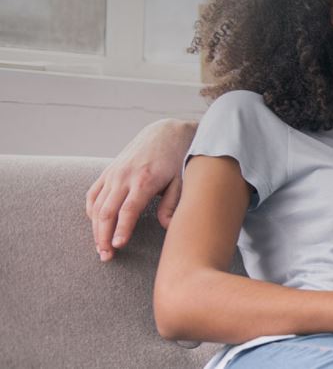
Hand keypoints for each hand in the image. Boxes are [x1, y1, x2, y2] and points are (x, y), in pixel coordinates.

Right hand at [86, 119, 197, 260]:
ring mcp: (113, 174)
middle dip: (103, 237)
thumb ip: (173, 204)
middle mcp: (124, 177)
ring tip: (100, 248)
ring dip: (95, 229)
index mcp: (144, 181)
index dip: (121, 230)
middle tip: (106, 256)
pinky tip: (96, 226)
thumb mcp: (182, 180)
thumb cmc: (178, 159)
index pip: (128, 211)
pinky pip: (93, 194)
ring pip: (96, 206)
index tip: (117, 247)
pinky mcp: (107, 172)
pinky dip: (91, 212)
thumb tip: (167, 227)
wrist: (166, 133)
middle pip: (106, 212)